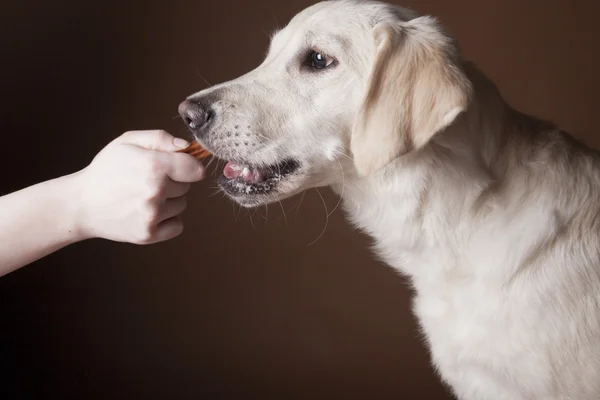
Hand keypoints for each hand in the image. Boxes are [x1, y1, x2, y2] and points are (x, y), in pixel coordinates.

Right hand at [72, 130, 204, 243]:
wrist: (81, 204)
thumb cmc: (106, 170)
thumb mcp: (127, 142)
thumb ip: (160, 138)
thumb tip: (187, 147)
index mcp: (153, 166)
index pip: (195, 169)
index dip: (190, 166)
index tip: (180, 166)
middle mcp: (155, 191)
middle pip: (186, 186)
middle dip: (173, 181)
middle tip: (148, 180)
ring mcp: (152, 215)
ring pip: (181, 205)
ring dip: (169, 200)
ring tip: (144, 196)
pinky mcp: (148, 234)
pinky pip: (177, 225)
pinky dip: (168, 220)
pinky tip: (149, 212)